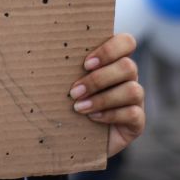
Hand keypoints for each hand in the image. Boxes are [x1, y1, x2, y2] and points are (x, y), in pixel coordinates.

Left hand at [68, 33, 143, 156]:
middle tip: (74, 91)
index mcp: (113, 61)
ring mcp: (135, 100)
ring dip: (102, 98)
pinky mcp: (137, 122)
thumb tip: (42, 48)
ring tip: (78, 107)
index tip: (86, 64)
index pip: (126, 42)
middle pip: (128, 67)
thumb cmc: (64, 101)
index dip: (110, 50)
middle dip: (98, 79)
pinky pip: (133, 113)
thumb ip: (65, 64)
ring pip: (133, 90)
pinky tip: (92, 118)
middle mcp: (128, 78)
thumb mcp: (64, 80)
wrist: (70, 137)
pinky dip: (110, 115)